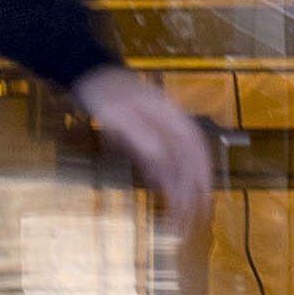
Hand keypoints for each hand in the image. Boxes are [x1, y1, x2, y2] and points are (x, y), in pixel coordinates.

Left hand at [73, 67, 215, 236]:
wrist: (89, 73)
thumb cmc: (104, 90)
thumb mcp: (119, 112)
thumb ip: (141, 136)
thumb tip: (162, 160)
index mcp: (171, 117)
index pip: (196, 149)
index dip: (203, 175)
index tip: (204, 200)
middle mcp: (169, 126)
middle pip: (188, 162)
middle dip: (191, 193)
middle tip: (189, 221)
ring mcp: (157, 132)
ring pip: (174, 165)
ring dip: (178, 190)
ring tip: (178, 216)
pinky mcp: (144, 137)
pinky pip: (158, 162)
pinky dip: (163, 179)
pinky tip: (161, 193)